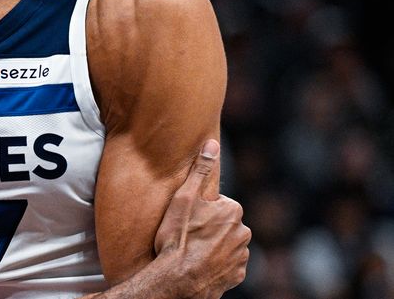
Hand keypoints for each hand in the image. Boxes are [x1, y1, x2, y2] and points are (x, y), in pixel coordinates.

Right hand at [153, 140, 250, 297]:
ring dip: (214, 246)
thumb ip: (200, 170)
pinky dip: (217, 264)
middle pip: (224, 224)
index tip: (187, 219)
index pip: (218, 204)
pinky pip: (228, 264)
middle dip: (210, 228)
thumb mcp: (184, 198)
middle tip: (188, 235)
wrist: (178, 279)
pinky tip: (200, 264)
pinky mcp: (237, 275)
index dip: (200, 210)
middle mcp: (243, 232)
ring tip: (192, 251)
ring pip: (227, 244)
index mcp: (233, 210)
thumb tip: (212, 143)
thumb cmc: (178, 237)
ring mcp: (242, 255)